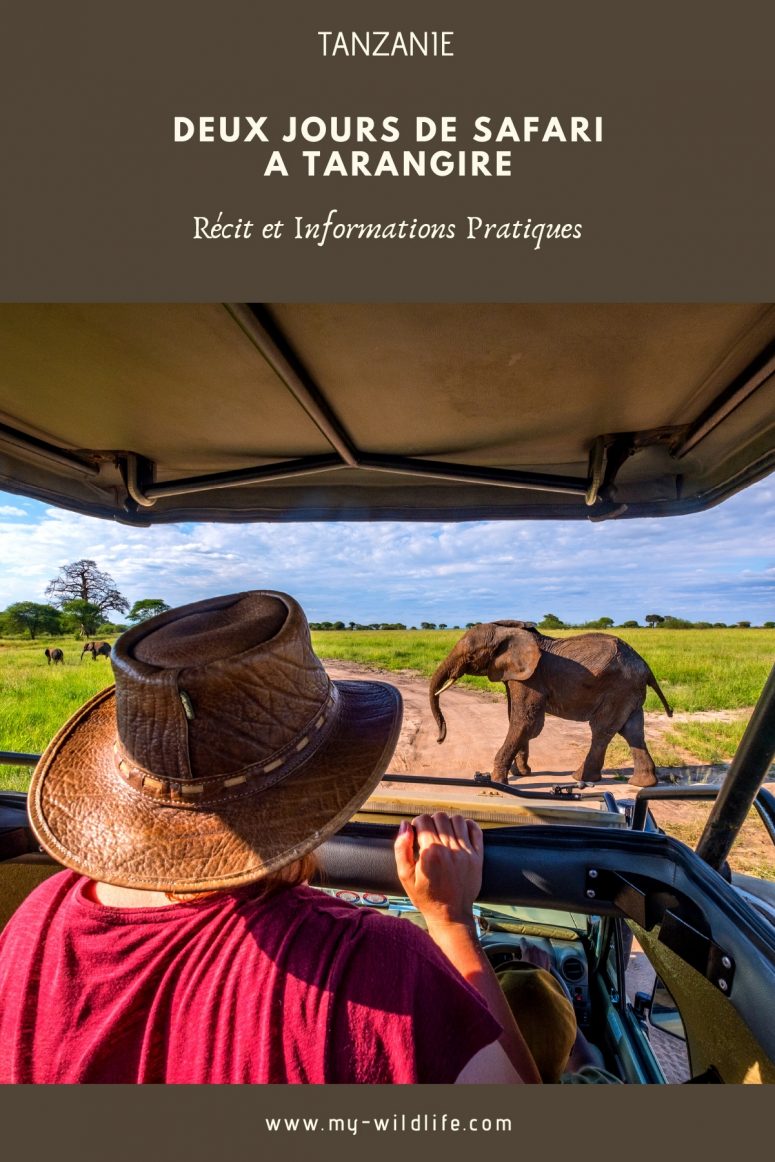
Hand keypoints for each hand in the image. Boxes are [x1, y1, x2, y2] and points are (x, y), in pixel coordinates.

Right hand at [394, 812, 482, 932]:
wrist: (451, 916)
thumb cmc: (426, 897)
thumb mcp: (405, 877)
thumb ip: (401, 849)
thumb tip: (405, 825)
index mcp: (431, 853)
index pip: (423, 821)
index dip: (417, 824)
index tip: (417, 834)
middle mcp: (450, 849)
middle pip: (440, 817)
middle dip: (431, 821)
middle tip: (429, 834)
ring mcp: (466, 853)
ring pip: (458, 820)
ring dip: (448, 822)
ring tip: (443, 833)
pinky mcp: (478, 857)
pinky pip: (475, 830)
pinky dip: (467, 825)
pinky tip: (459, 832)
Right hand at [513, 937, 552, 973]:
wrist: (538, 982)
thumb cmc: (526, 975)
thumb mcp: (517, 966)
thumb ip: (515, 959)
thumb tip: (515, 957)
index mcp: (527, 949)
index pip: (523, 941)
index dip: (521, 944)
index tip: (520, 946)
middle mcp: (536, 949)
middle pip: (531, 945)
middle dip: (528, 949)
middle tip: (525, 955)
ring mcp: (543, 953)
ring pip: (537, 949)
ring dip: (534, 952)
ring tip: (532, 960)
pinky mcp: (548, 958)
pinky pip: (543, 954)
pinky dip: (540, 956)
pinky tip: (538, 963)